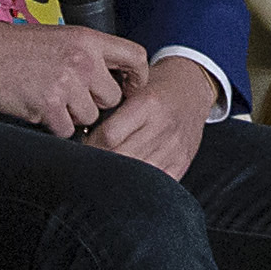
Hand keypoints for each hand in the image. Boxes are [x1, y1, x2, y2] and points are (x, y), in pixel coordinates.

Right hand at [0, 15, 146, 135]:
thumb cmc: (16, 46)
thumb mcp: (62, 38)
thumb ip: (90, 55)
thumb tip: (113, 79)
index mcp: (88, 40)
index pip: (136, 57)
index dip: (137, 78)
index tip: (130, 88)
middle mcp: (82, 60)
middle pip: (112, 98)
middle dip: (94, 102)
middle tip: (70, 95)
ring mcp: (66, 83)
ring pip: (89, 117)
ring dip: (72, 115)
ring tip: (50, 97)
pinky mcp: (48, 105)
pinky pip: (67, 129)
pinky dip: (53, 124)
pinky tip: (39, 107)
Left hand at [82, 54, 223, 176]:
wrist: (192, 89)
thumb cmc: (155, 87)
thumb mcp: (133, 86)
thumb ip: (111, 108)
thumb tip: (78, 133)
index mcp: (149, 103)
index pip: (109, 135)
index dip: (89, 144)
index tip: (80, 145)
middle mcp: (163, 127)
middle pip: (120, 157)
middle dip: (99, 162)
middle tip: (86, 162)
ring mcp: (174, 147)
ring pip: (137, 174)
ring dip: (117, 175)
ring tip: (105, 170)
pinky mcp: (182, 162)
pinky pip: (155, 182)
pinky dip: (139, 183)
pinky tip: (128, 177)